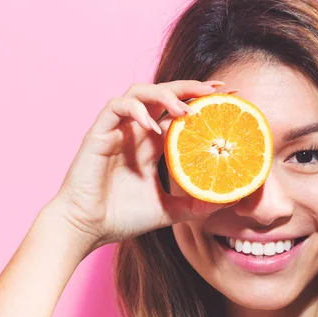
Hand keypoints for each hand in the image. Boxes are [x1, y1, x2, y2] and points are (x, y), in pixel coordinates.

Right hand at [48, 79, 230, 251]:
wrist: (88, 229)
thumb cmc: (123, 218)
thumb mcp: (170, 211)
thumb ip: (196, 204)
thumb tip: (229, 200)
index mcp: (153, 146)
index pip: (180, 114)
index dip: (202, 102)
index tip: (229, 98)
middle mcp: (137, 132)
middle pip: (165, 95)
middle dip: (191, 88)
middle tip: (217, 91)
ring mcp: (118, 130)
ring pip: (140, 92)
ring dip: (164, 95)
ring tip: (186, 110)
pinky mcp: (99, 133)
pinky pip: (116, 107)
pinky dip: (135, 109)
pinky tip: (152, 125)